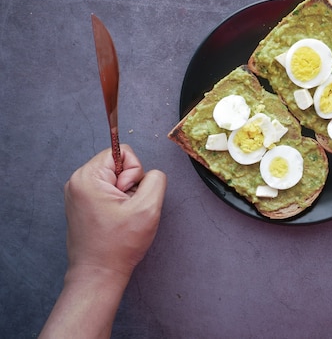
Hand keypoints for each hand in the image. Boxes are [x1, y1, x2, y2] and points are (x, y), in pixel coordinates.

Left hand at [64, 144, 166, 276]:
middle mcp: (78, 181)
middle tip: (126, 210)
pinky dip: (117, 202)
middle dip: (130, 184)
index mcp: (88, 177)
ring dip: (125, 195)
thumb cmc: (119, 244)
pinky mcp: (82, 205)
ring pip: (115, 178)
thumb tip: (152, 174)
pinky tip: (116, 220)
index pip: (123, 152)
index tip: (128, 198)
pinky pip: (108, 190)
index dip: (135, 173)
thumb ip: (156, 180)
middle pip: (118, 164)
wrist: (98, 274)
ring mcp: (78, 193)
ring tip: (121, 217)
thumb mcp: (148, 208)